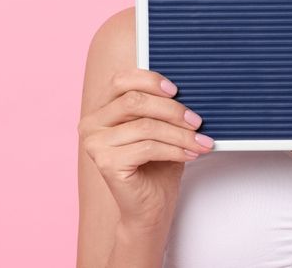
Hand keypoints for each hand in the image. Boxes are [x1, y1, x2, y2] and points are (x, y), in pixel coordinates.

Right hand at [78, 68, 213, 229]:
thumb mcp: (159, 129)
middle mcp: (91, 124)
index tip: (176, 90)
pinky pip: (148, 147)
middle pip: (134, 101)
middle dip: (171, 109)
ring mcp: (95, 144)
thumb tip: (188, 88)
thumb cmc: (154, 168)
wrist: (149, 210)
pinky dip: (174, 149)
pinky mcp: (106, 163)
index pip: (121, 80)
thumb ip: (161, 107)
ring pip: (145, 126)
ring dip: (179, 133)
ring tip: (200, 141)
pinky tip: (190, 154)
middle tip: (196, 120)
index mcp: (100, 110)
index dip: (149, 80)